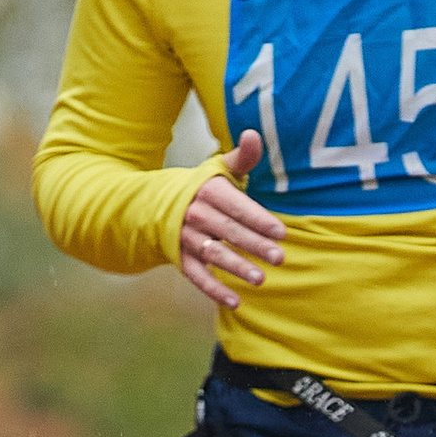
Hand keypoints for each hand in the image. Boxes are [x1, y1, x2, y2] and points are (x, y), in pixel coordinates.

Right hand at [177, 132, 284, 310]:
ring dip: (236, 268)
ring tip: (260, 280)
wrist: (154, 205)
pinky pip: (196, 275)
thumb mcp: (218, 170)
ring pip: (213, 254)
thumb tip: (253, 134)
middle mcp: (195, 214)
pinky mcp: (180, 258)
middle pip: (228, 231)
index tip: (281, 232)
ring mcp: (186, 237)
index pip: (236, 206)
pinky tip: (235, 302)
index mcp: (208, 191)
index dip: (257, 219)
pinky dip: (214, 290)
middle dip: (254, 245)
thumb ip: (241, 158)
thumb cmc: (201, 187)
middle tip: (280, 258)